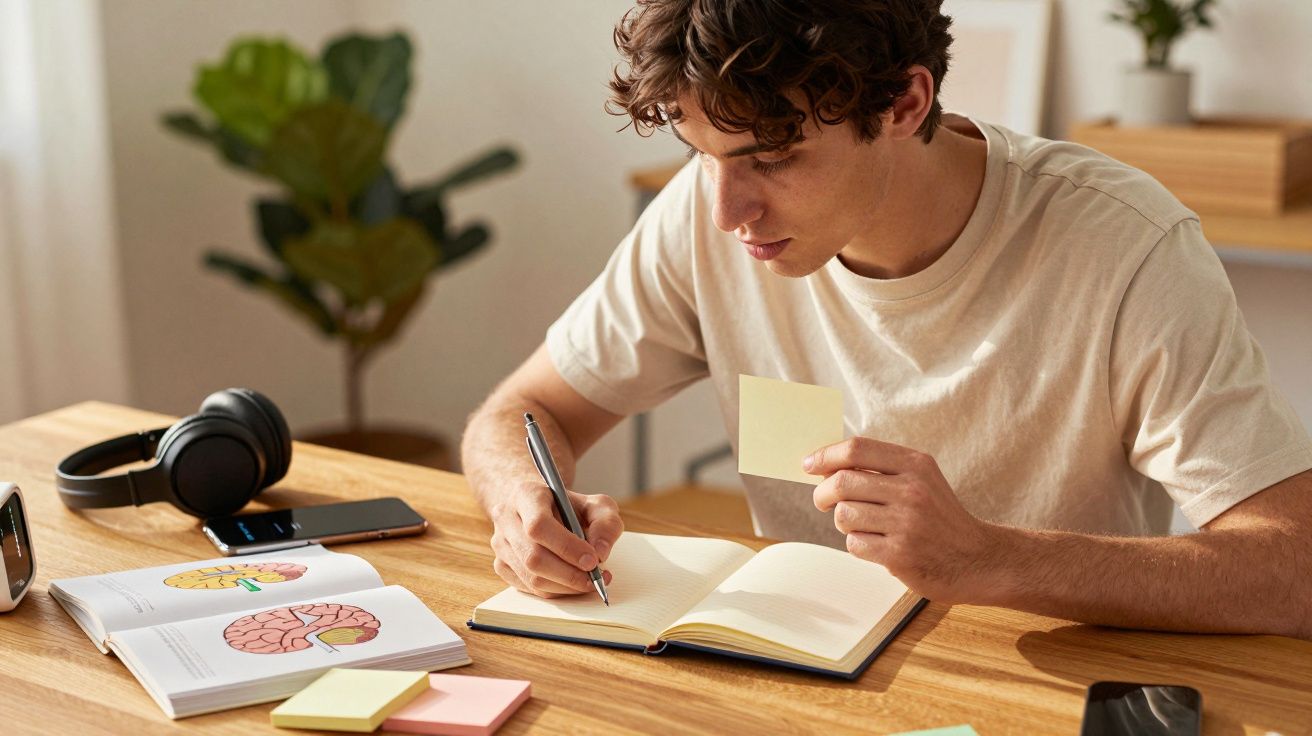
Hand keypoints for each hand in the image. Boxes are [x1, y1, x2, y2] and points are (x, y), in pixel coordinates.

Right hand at [488, 480, 621, 597]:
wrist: (541, 510)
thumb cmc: (569, 507)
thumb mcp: (596, 505)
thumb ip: (605, 523)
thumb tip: (600, 553)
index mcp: (527, 495)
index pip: (539, 525)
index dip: (567, 547)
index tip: (592, 561)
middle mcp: (506, 518)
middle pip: (533, 557)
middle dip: (569, 574)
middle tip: (596, 579)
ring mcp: (500, 544)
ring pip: (531, 577)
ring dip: (565, 586)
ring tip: (590, 582)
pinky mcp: (501, 565)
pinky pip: (529, 588)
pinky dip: (555, 591)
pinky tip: (572, 583)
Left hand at [807, 437, 999, 603]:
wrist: (978, 559)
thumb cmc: (940, 518)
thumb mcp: (922, 480)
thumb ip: (881, 469)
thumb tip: (826, 466)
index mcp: (916, 464)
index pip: (856, 449)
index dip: (825, 455)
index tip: (809, 465)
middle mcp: (912, 490)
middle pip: (842, 481)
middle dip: (823, 493)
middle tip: (823, 501)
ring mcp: (907, 523)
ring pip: (844, 515)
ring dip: (844, 523)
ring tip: (863, 526)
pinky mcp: (900, 554)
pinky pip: (854, 544)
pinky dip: (858, 545)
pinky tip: (878, 547)